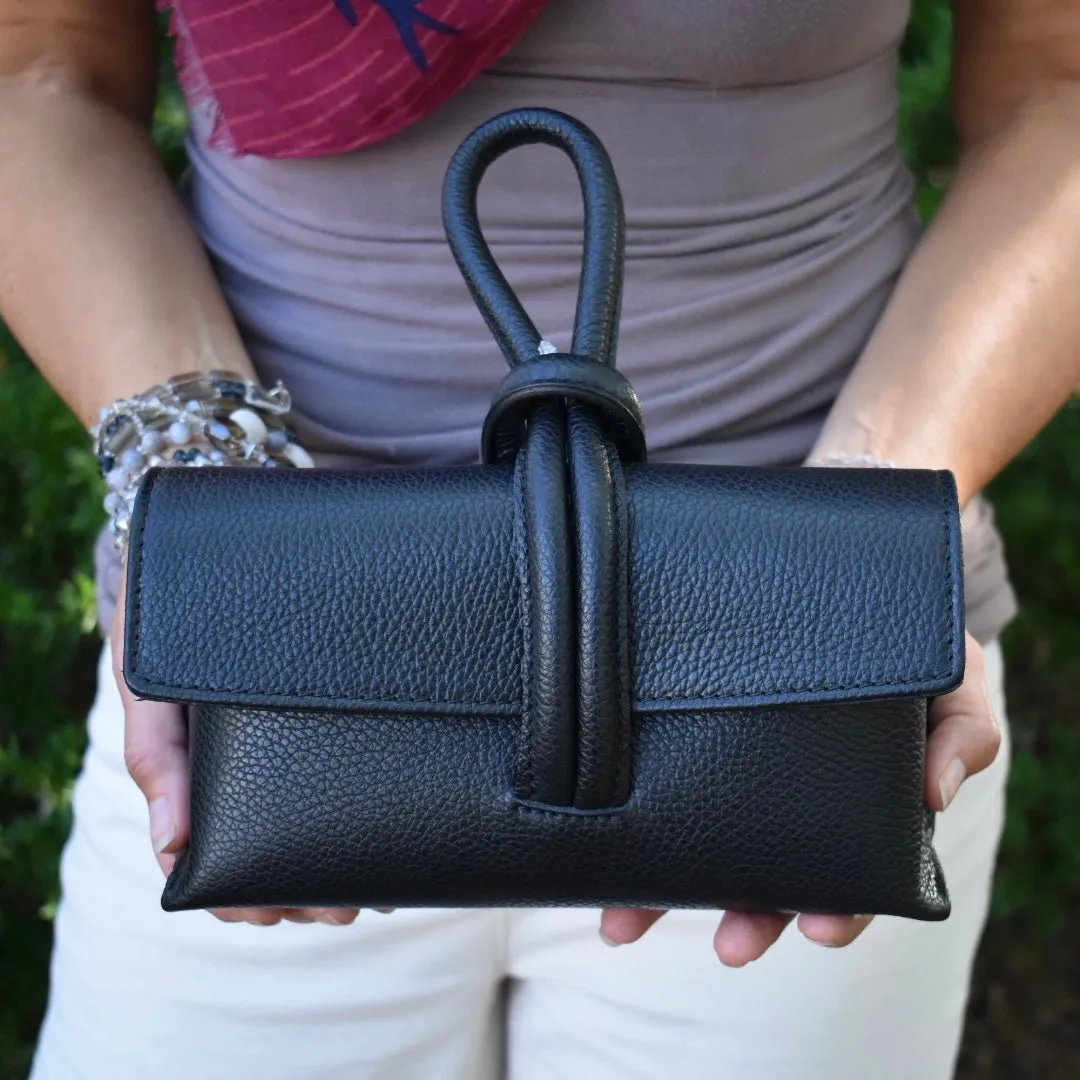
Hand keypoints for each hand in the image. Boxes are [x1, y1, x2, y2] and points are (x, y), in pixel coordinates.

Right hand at [111, 574, 361, 926]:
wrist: (212, 560)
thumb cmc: (168, 635)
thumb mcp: (150, 694)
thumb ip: (156, 758)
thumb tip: (172, 847)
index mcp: (203, 775)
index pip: (215, 858)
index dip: (243, 895)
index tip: (276, 915)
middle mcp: (252, 765)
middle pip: (275, 846)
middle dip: (306, 888)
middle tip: (345, 909)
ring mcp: (293, 742)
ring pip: (314, 818)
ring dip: (340, 856)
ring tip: (376, 883)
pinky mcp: (331, 712)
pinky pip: (347, 765)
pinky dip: (364, 802)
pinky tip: (391, 821)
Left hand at [599, 631, 1000, 963]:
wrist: (837, 592)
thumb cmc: (900, 645)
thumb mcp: (950, 679)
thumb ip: (964, 730)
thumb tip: (937, 791)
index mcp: (854, 800)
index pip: (853, 871)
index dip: (841, 907)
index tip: (823, 929)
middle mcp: (790, 798)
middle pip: (772, 875)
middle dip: (753, 916)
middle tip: (734, 946)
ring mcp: (732, 771)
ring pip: (702, 844)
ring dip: (665, 893)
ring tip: (626, 924)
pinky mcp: (683, 736)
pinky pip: (653, 787)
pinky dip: (626, 826)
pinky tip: (596, 854)